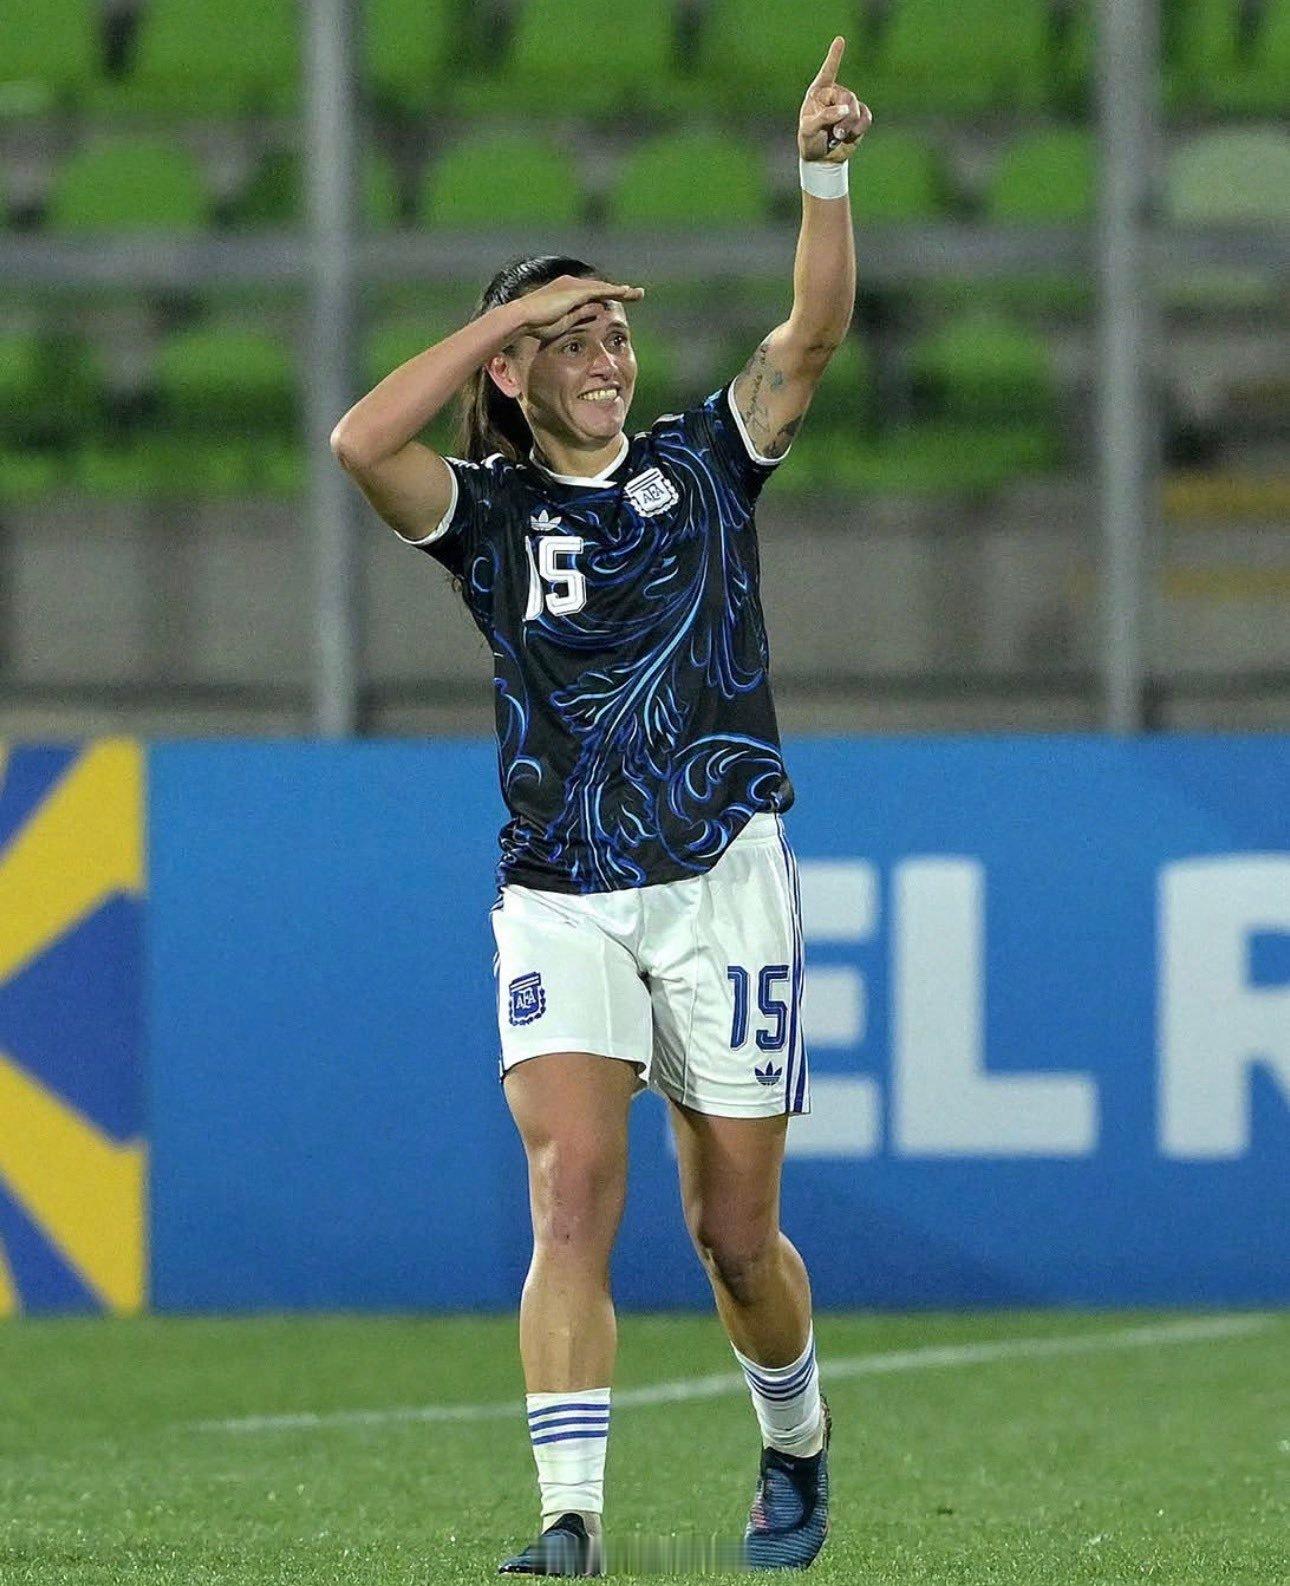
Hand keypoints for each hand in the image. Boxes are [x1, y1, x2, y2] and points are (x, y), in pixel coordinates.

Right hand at [510, 275, 644, 340]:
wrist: (522, 319)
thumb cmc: (537, 324)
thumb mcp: (566, 322)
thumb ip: (583, 314)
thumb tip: (600, 309)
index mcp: (568, 292)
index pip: (594, 294)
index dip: (609, 297)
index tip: (623, 300)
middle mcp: (572, 285)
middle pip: (602, 288)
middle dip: (621, 291)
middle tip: (639, 294)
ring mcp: (573, 286)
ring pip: (603, 287)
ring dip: (622, 290)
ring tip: (638, 294)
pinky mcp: (574, 291)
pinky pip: (599, 290)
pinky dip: (613, 291)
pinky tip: (626, 292)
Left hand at [798, 36, 871, 163]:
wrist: (823, 158)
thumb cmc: (810, 141)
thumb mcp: (809, 130)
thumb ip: (825, 117)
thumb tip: (846, 109)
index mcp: (818, 93)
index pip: (828, 72)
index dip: (835, 56)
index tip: (840, 40)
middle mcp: (834, 94)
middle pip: (848, 98)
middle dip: (844, 119)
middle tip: (835, 135)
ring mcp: (848, 104)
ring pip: (857, 109)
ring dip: (849, 127)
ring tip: (838, 138)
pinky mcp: (859, 115)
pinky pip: (866, 118)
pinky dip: (859, 130)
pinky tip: (850, 137)